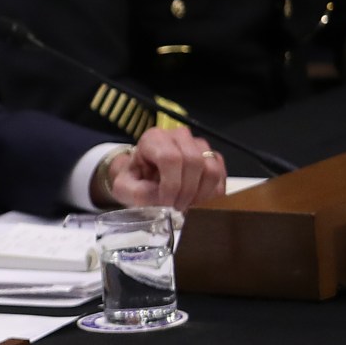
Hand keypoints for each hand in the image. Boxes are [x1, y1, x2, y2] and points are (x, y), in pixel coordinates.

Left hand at [100, 127, 227, 208]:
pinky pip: (221, 175)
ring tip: (187, 206)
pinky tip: (198, 202)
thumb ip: (137, 193)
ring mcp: (199, 145)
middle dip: (187, 192)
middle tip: (177, 208)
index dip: (171, 185)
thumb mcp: (124, 188)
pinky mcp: (212, 157)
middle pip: (194, 162)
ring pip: (211, 168)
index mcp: (153, 139)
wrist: (144, 177)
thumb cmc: (134, 179)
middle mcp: (179, 136)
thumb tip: (162, 200)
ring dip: (201, 194)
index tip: (166, 204)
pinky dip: (212, 194)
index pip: (170, 158)